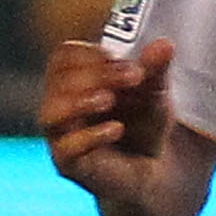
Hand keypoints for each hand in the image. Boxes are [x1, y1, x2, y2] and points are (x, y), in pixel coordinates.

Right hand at [41, 36, 174, 193]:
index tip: (129, 62)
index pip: (65, 55)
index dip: (94, 54)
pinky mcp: (68, 165)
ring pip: (50, 113)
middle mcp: (59, 105)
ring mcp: (60, 136)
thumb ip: (155, 71)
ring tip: (109, 99)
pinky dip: (90, 137)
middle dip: (97, 74)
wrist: (152, 170)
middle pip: (60, 79)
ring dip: (79, 102)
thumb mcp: (153, 95)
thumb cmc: (143, 124)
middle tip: (134, 77)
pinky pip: (65, 149)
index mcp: (73, 80)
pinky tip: (116, 129)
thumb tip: (165, 44)